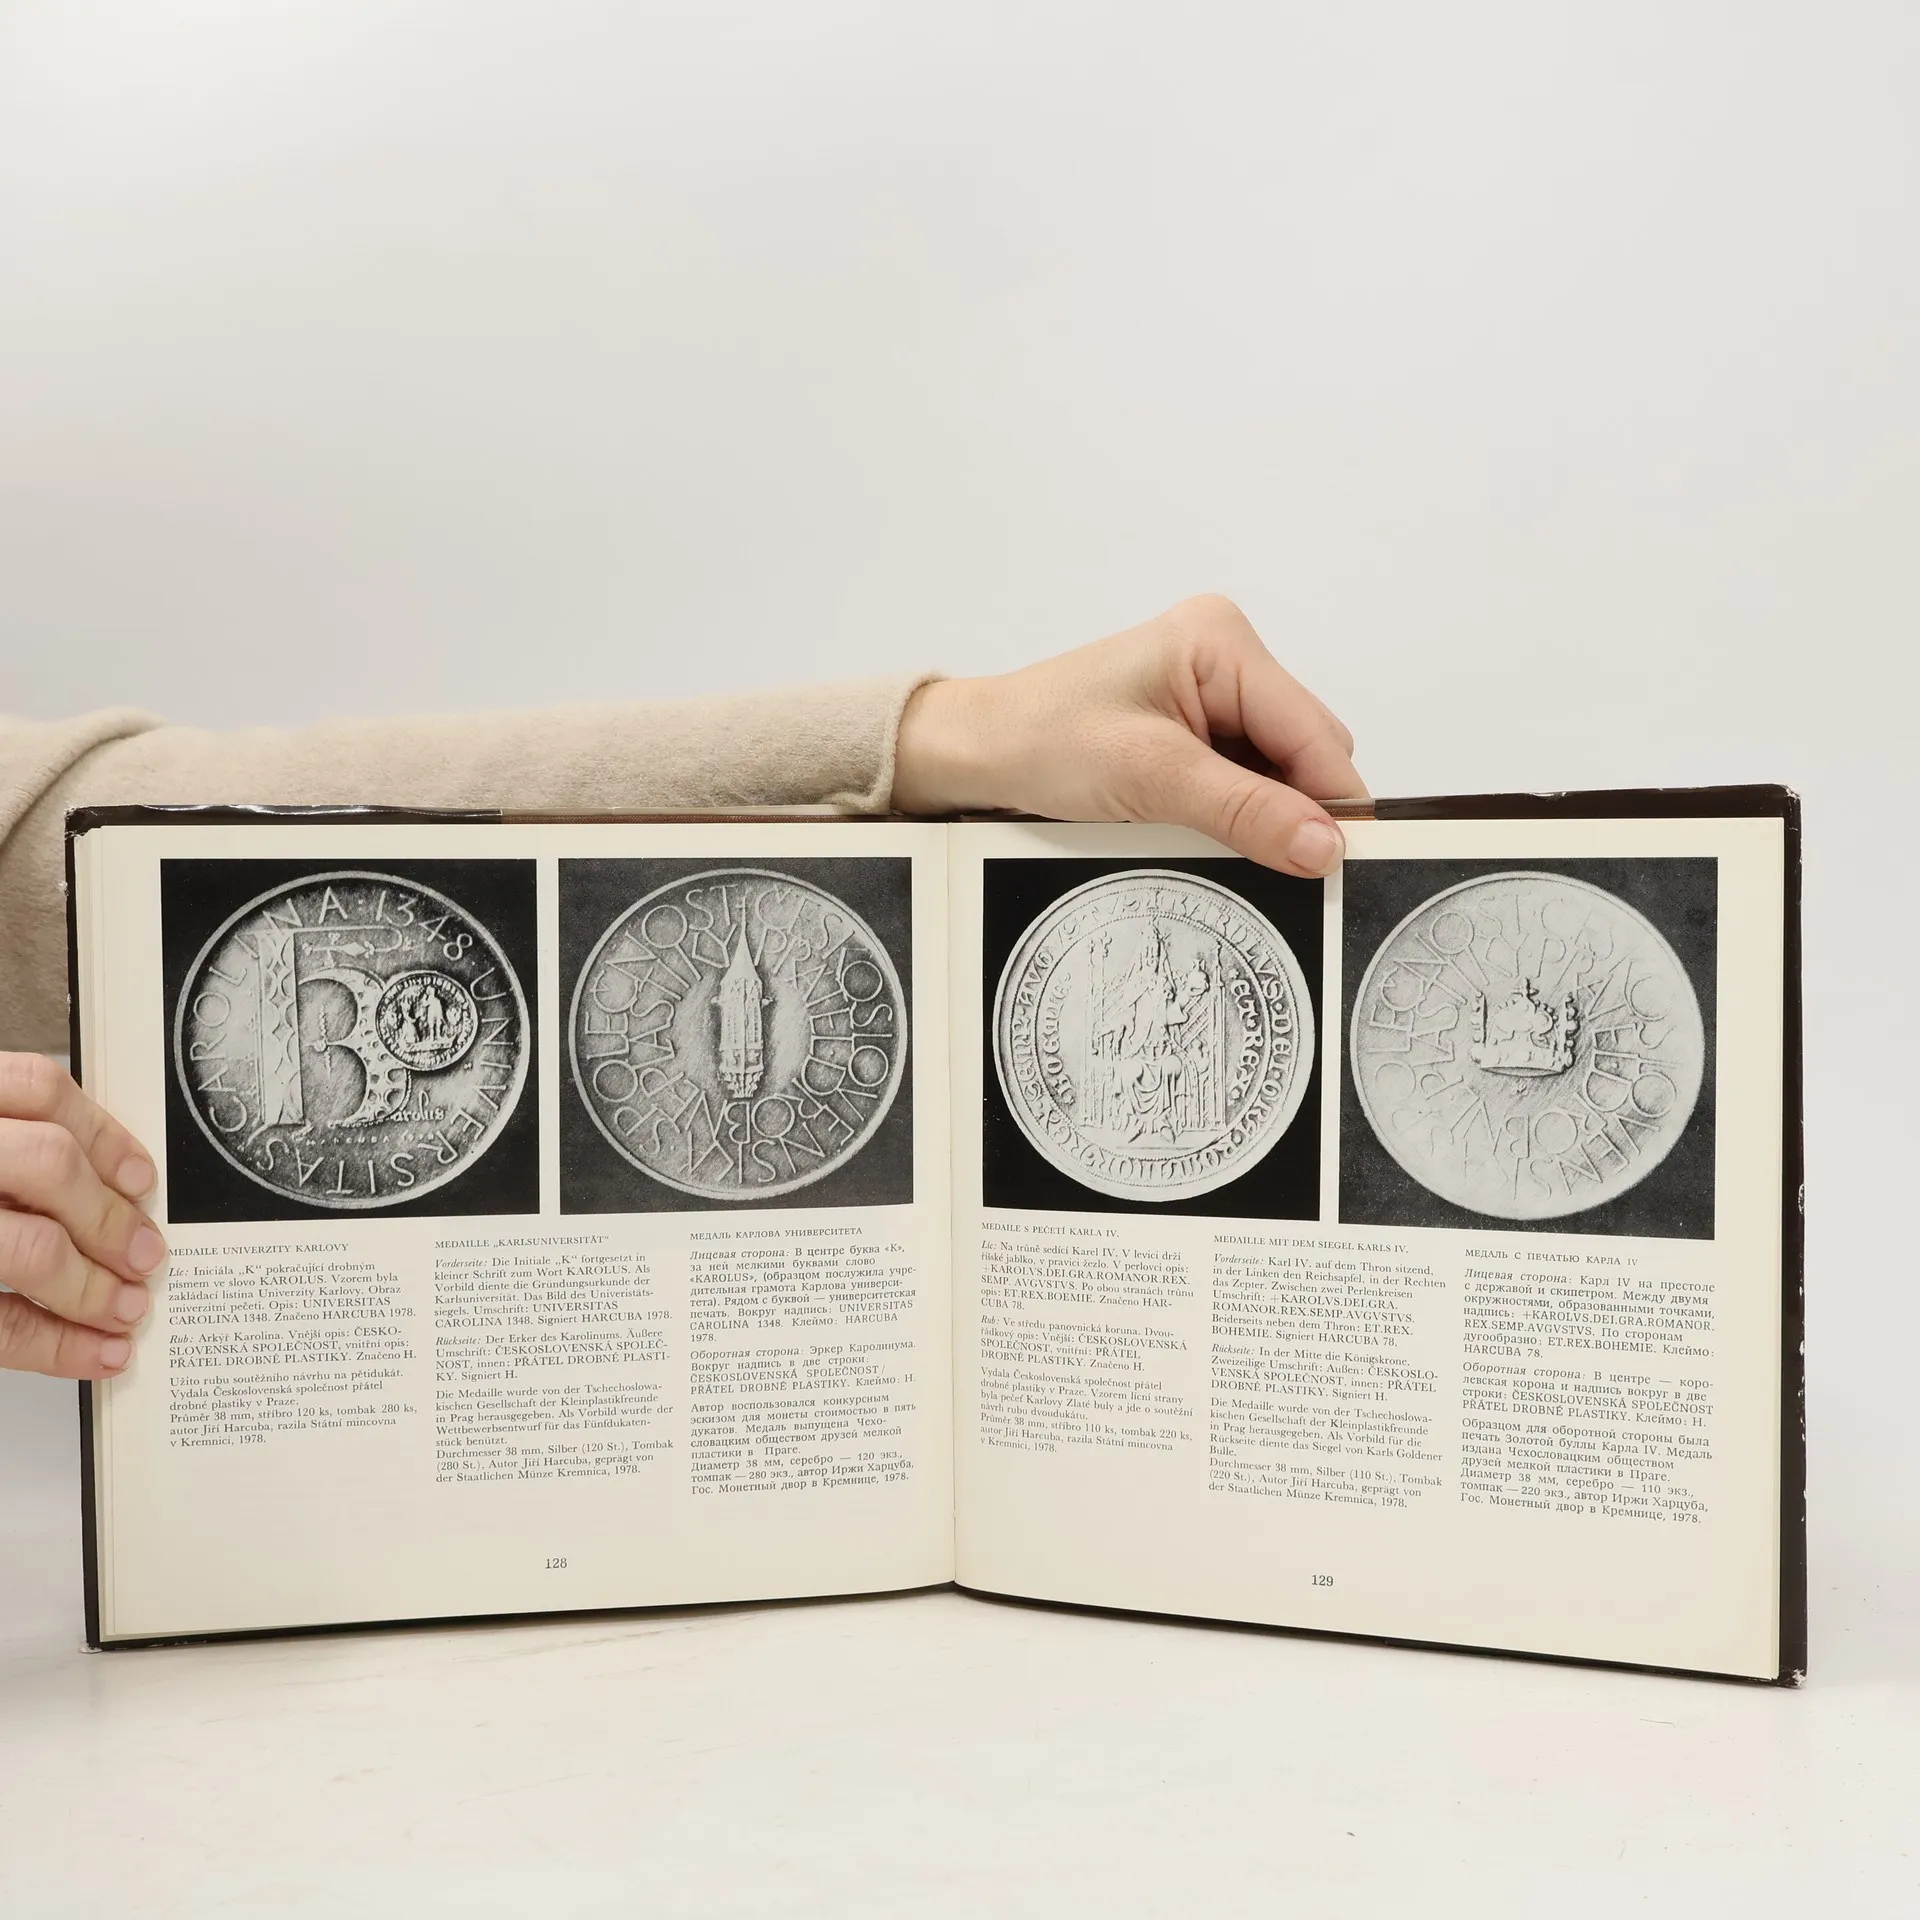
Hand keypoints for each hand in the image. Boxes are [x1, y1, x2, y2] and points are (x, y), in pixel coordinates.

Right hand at [0, 1055, 161, 1377]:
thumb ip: (1, 1146)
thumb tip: (101, 1185)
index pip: (36, 1091)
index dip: (104, 1135)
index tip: (140, 1178)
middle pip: (47, 1166)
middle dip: (109, 1218)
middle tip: (144, 1254)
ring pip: (29, 1247)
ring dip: (90, 1286)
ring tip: (123, 1307)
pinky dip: (55, 1344)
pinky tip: (91, 1352)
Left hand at [893, 595, 1365, 873]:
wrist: (974, 753)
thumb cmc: (1040, 741)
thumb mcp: (1151, 778)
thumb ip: (1245, 810)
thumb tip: (1323, 844)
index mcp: (1222, 643)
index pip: (1314, 733)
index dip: (1331, 802)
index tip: (1338, 864)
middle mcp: (1225, 658)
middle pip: (1306, 751)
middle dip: (1292, 809)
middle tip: (1269, 863)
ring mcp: (1210, 694)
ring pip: (1278, 772)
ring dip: (1260, 814)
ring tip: (1207, 837)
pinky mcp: (1192, 729)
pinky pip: (1242, 779)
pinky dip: (1233, 813)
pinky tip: (1198, 828)